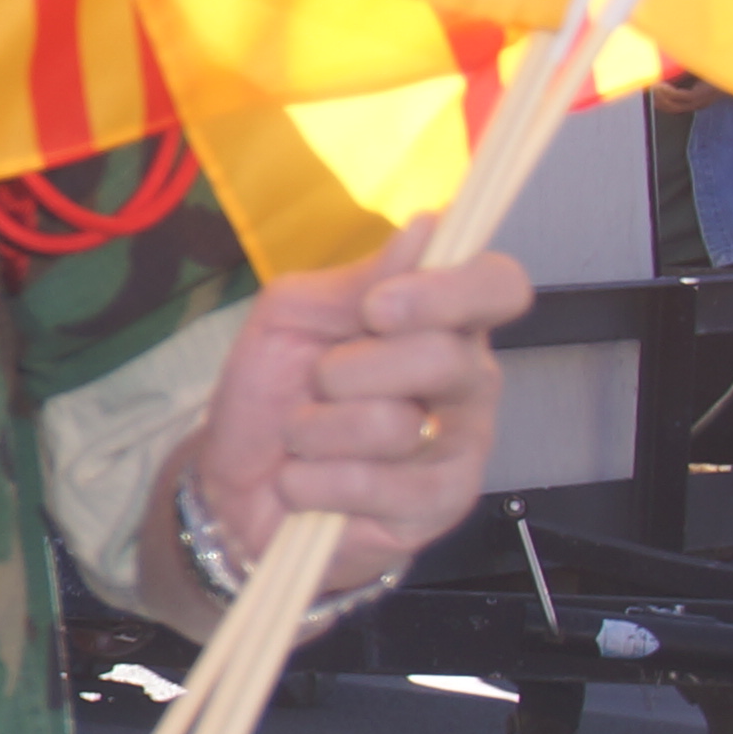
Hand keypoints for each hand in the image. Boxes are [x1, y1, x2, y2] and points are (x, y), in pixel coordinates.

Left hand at [188, 243, 535, 600]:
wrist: (235, 484)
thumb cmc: (272, 395)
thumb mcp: (292, 319)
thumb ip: (358, 278)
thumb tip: (430, 226)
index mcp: (441, 322)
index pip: (498, 285)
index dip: (448, 291)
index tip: (378, 308)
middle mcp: (468, 380)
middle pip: (443, 356)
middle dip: (345, 371)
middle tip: (318, 386)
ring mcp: (462, 447)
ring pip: (395, 425)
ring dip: (316, 430)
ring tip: (306, 439)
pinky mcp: (440, 507)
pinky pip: (374, 486)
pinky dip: (313, 482)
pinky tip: (308, 483)